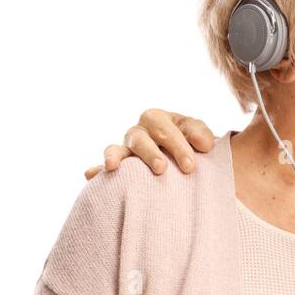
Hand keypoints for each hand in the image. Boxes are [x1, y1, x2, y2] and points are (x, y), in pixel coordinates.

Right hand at [84, 109, 216, 179]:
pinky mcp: (121, 167)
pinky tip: (90, 175)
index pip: (166, 128)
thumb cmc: (196, 149)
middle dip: (150, 153)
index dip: (178, 146)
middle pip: (141, 138)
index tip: (191, 167)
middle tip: (161, 169)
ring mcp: (127, 149)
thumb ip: (202, 135)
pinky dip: (97, 170)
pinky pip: (104, 167)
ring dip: (116, 157)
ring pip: (119, 149)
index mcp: (161, 120)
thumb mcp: (202, 138)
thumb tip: (204, 144)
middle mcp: (141, 132)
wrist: (192, 164)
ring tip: (112, 166)